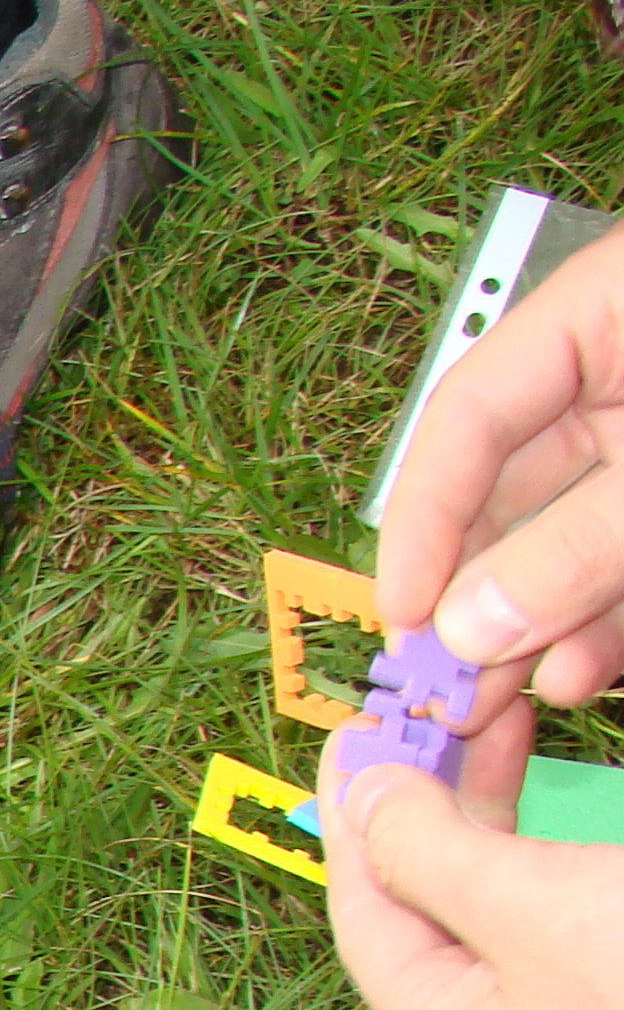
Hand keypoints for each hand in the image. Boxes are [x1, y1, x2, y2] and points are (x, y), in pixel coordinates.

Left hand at [320, 733, 623, 1009]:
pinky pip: (561, 922)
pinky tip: (565, 799)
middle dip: (429, 804)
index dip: (356, 815)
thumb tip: (365, 799)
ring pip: (502, 908)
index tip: (356, 732)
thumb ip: (435, 853)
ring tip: (502, 726)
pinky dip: (551, 854)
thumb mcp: (535, 906)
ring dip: (495, 815)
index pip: (366, 910)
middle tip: (431, 716)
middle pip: (431, 907)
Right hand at [377, 220, 623, 719]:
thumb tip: (464, 628)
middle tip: (449, 684)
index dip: (425, 517)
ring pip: (573, 538)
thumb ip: (584, 541)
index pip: (472, 411)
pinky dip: (606, 623)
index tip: (405, 615)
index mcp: (607, 310)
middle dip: (482, 593)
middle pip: (516, 489)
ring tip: (519, 699)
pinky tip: (587, 673)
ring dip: (542, 625)